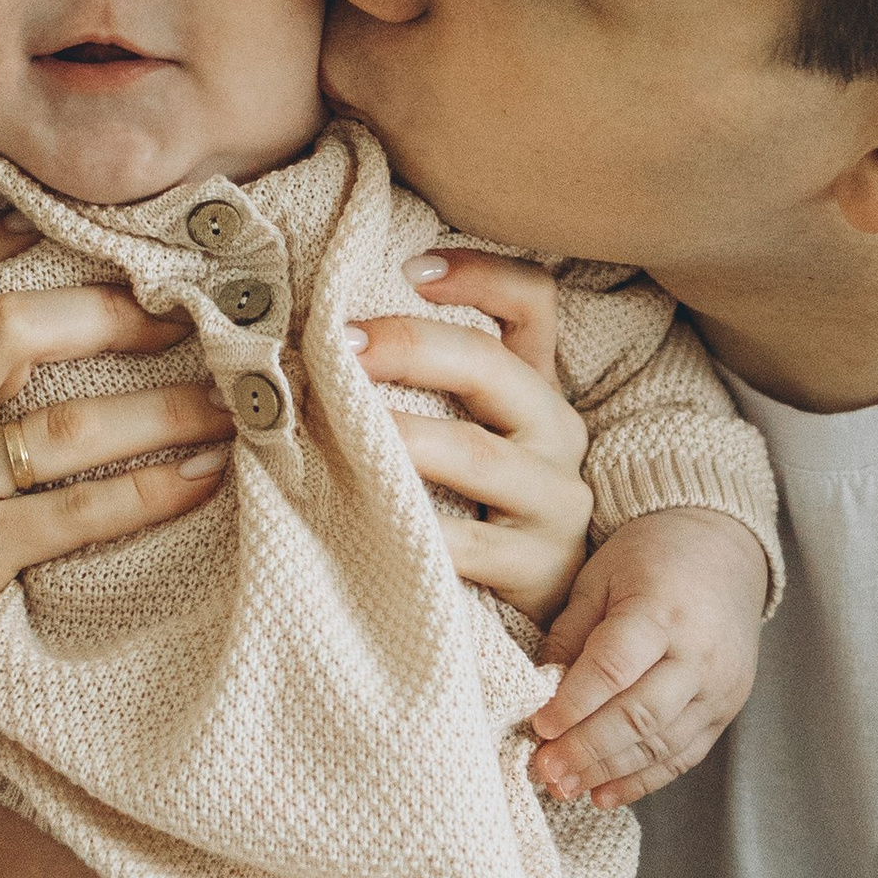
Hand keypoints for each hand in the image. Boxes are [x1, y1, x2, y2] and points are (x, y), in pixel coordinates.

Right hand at [0, 213, 231, 724]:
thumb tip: (36, 345)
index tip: (48, 217)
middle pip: (5, 329)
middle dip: (107, 312)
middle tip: (183, 312)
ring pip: (65, 425)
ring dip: (163, 408)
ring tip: (228, 402)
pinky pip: (78, 511)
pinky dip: (153, 488)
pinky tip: (205, 476)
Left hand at [345, 252, 591, 617]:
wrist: (548, 611)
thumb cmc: (479, 507)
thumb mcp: (469, 434)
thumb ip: (423, 385)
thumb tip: (321, 335)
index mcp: (537, 387)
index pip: (533, 302)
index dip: (480, 274)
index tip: (409, 265)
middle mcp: (556, 432)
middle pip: (491, 366)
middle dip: (407, 347)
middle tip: (338, 345)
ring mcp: (552, 501)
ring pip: (472, 451)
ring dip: (396, 435)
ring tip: (333, 430)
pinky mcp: (536, 567)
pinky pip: (464, 544)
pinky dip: (408, 528)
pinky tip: (359, 519)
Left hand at [528, 505, 768, 807]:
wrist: (722, 550)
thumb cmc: (648, 558)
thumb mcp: (599, 578)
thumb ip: (570, 633)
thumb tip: (537, 689)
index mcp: (661, 610)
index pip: (613, 668)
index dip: (573, 703)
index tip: (537, 727)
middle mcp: (697, 654)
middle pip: (639, 715)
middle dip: (587, 749)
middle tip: (543, 770)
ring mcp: (719, 686)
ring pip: (661, 744)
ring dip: (609, 772)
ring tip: (564, 788)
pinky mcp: (727, 709)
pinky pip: (683, 756)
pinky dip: (643, 780)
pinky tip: (604, 794)